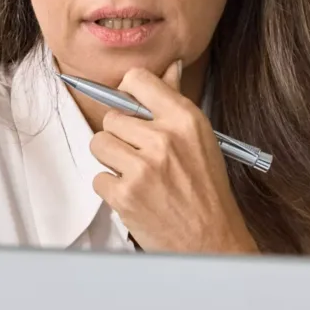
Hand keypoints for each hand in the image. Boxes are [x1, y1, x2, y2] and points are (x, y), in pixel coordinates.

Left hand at [88, 59, 257, 254]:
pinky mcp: (124, 195)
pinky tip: (135, 195)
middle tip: (142, 156)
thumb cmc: (207, 191)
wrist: (211, 241)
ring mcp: (142, 168)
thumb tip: (170, 68)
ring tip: (136, 175)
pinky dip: (111, 189)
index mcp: (185, 120)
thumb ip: (177, 102)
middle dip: (121, 137)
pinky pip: (98, 177)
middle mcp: (163, 140)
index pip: (137, 80)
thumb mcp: (200, 139)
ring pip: (99, 144)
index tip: (131, 107)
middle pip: (112, 117)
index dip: (128, 93)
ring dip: (112, 160)